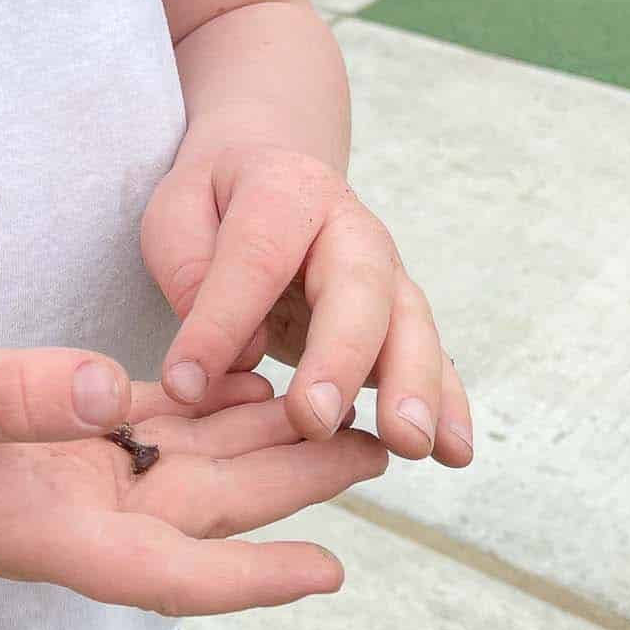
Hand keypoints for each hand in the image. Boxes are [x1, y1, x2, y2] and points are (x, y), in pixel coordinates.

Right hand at [0, 323, 390, 617]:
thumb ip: (17, 394)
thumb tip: (101, 389)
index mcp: (53, 533)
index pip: (172, 571)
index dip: (252, 577)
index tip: (332, 575)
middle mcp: (80, 516)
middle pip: (209, 513)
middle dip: (295, 489)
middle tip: (380, 448)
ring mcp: (76, 479)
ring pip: (196, 468)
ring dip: (268, 446)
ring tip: (349, 412)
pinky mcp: (68, 437)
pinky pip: (159, 431)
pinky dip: (209, 411)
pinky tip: (256, 381)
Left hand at [140, 147, 473, 466]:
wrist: (269, 179)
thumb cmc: (216, 206)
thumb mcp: (176, 213)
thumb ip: (190, 269)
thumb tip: (230, 349)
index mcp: (286, 190)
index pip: (256, 257)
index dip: (221, 322)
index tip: (185, 385)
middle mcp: (350, 227)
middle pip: (358, 287)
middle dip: (340, 357)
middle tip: (316, 419)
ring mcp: (386, 271)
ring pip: (409, 325)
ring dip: (411, 387)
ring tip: (408, 442)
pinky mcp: (401, 316)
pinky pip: (433, 358)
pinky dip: (447, 404)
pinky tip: (453, 451)